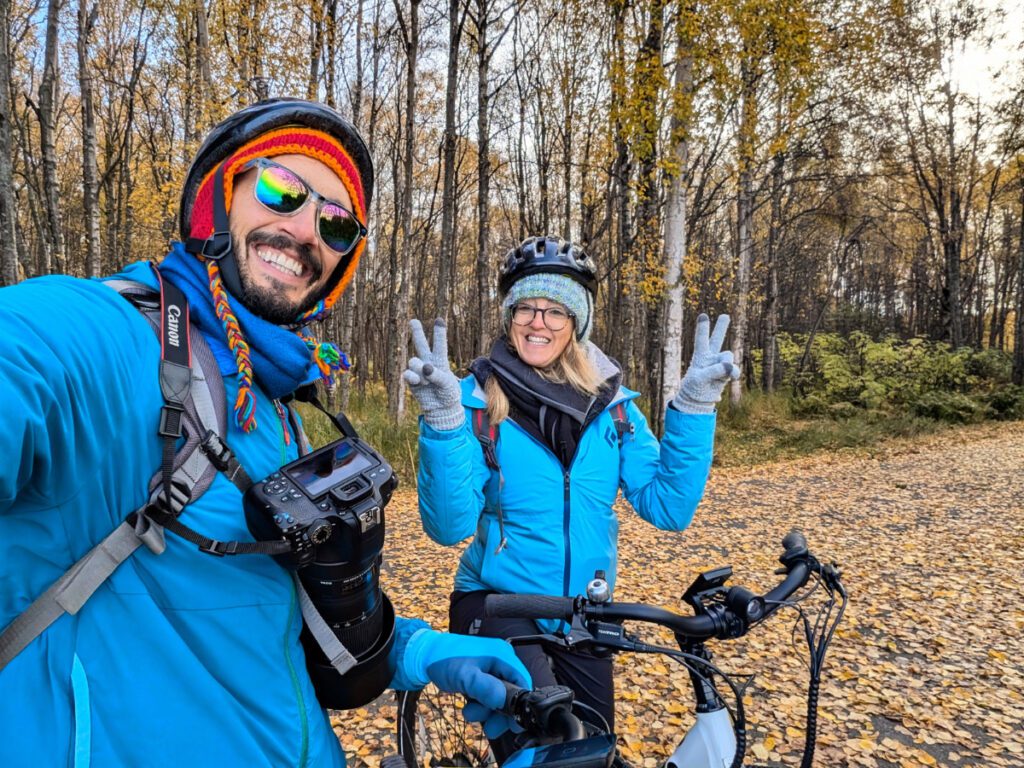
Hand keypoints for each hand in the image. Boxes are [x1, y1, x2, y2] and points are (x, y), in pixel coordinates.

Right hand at [404, 318, 464, 429]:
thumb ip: (436, 374)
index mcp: (440, 361)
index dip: (439, 332)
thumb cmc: (448, 394)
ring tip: (426, 379)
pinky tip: (419, 382)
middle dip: (417, 332)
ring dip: (419, 369)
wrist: (441, 409)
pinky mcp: (411, 380)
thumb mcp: (447, 384)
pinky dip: (413, 378)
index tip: (439, 319)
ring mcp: (418, 371)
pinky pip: (407, 374)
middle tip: (413, 321)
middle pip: (421, 345)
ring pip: (413, 361)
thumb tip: (424, 367)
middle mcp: (428, 362)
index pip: (439, 344)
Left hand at [406, 629, 531, 737]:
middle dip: (500, 712)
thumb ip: (485, 688)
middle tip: (490, 728)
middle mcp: (501, 661)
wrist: (424, 655)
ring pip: (499, 697)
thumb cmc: (443, 660)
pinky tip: (469, 707)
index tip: (513, 725)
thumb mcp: (464, 676)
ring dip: (487, 711)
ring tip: (469, 713)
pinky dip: (481, 705)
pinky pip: (489, 696)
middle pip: (512, 693)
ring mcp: (492, 669)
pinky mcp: (483, 677)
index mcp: (502, 656)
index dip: (520, 705)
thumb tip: (503, 701)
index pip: (522, 682)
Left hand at [673, 313, 740, 413]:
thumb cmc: (693, 387)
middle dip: (721, 327)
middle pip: (717, 339)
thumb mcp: (699, 379)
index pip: (701, 340)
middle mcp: (710, 356)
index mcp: (700, 355)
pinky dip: (734, 373)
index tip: (703, 315)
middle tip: (725, 316)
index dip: (703, 328)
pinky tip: (731, 377)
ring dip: (727, 363)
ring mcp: (719, 364)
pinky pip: (734, 369)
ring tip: (721, 373)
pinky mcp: (727, 373)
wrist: (698, 400)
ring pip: (729, 356)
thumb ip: (714, 371)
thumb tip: (730, 367)